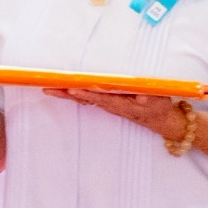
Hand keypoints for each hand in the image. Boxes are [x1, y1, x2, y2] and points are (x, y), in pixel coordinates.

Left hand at [46, 87, 185, 140]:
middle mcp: (109, 104)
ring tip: (49, 88)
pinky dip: (74, 94)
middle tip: (49, 88)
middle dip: (66, 93)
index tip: (72, 89)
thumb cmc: (158, 107)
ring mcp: (107, 104)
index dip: (86, 93)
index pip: (99, 97)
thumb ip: (149, 98)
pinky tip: (62, 90)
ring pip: (83, 98)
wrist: (159, 119)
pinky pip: (87, 98)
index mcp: (120, 103)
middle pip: (84, 98)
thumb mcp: (158, 101)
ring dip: (66, 93)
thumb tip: (141, 97)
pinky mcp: (106, 102)